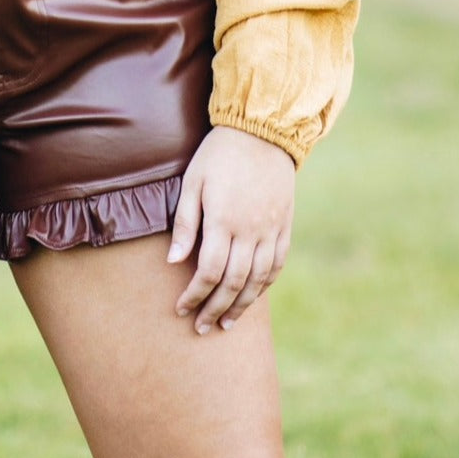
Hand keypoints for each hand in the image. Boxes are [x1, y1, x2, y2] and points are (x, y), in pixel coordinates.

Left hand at [167, 126, 295, 334]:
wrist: (262, 130)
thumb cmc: (219, 153)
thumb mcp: (193, 180)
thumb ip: (185, 222)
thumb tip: (173, 261)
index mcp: (224, 219)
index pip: (209, 272)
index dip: (194, 295)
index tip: (181, 308)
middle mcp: (251, 230)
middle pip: (234, 283)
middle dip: (216, 309)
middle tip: (202, 327)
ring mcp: (271, 230)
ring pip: (258, 280)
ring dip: (242, 306)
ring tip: (227, 323)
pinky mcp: (285, 225)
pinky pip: (277, 264)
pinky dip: (265, 285)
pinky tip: (253, 296)